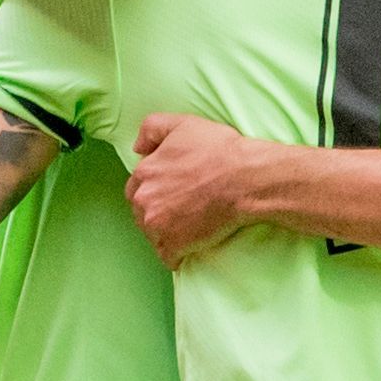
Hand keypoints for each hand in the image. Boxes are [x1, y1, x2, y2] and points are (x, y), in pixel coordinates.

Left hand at [127, 112, 268, 265]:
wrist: (245, 179)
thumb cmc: (218, 150)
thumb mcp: (182, 124)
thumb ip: (151, 129)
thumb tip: (137, 148)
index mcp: (144, 173)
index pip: (135, 188)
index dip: (152, 190)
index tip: (170, 191)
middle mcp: (144, 201)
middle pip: (141, 213)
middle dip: (156, 212)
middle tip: (181, 209)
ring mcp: (158, 226)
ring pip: (152, 235)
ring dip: (165, 233)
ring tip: (187, 226)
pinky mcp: (175, 246)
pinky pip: (167, 257)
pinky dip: (176, 254)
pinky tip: (189, 246)